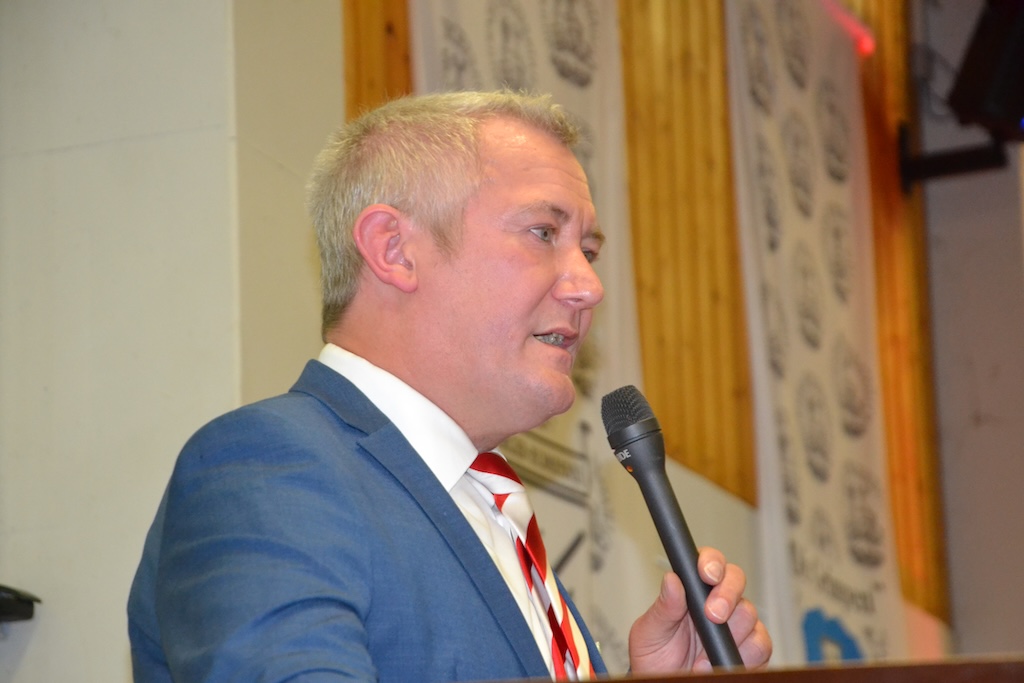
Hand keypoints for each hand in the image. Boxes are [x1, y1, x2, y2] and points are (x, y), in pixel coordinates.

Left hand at [627, 547, 771, 673]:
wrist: (666, 682)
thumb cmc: (656, 656)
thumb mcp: (650, 631)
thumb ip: (663, 607)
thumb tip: (672, 579)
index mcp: (693, 591)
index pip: (709, 563)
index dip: (711, 562)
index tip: (706, 574)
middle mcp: (718, 602)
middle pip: (736, 580)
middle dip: (726, 595)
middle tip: (712, 614)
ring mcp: (736, 626)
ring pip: (749, 613)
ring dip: (730, 633)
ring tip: (703, 654)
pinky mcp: (750, 650)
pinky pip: (761, 644)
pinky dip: (742, 655)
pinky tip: (717, 663)